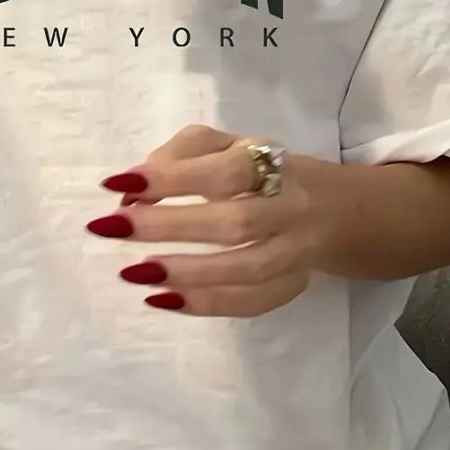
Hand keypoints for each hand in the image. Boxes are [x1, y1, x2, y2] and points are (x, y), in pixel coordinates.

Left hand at [87, 125, 316, 316]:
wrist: (334, 208)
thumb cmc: (260, 171)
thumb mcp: (226, 146)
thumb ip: (180, 156)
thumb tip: (132, 192)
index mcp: (269, 162)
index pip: (224, 169)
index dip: (172, 177)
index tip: (119, 183)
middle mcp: (289, 206)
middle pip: (236, 222)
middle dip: (170, 226)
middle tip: (114, 228)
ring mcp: (295, 251)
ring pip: (248, 268)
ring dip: (189, 273)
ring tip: (135, 272)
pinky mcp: (293, 285)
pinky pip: (253, 302)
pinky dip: (208, 303)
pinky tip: (164, 300)